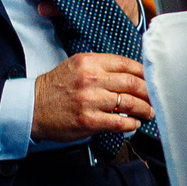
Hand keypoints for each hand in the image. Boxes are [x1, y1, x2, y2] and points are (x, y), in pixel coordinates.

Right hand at [30, 52, 152, 141]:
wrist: (31, 107)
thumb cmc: (55, 88)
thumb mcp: (75, 67)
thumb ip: (100, 67)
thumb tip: (130, 74)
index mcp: (88, 62)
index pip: (126, 64)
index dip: (144, 73)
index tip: (151, 79)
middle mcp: (90, 79)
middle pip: (132, 83)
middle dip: (148, 92)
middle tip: (154, 98)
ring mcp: (90, 100)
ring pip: (130, 103)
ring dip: (144, 109)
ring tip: (148, 112)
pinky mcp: (89, 120)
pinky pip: (120, 122)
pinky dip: (131, 123)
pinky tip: (134, 123)